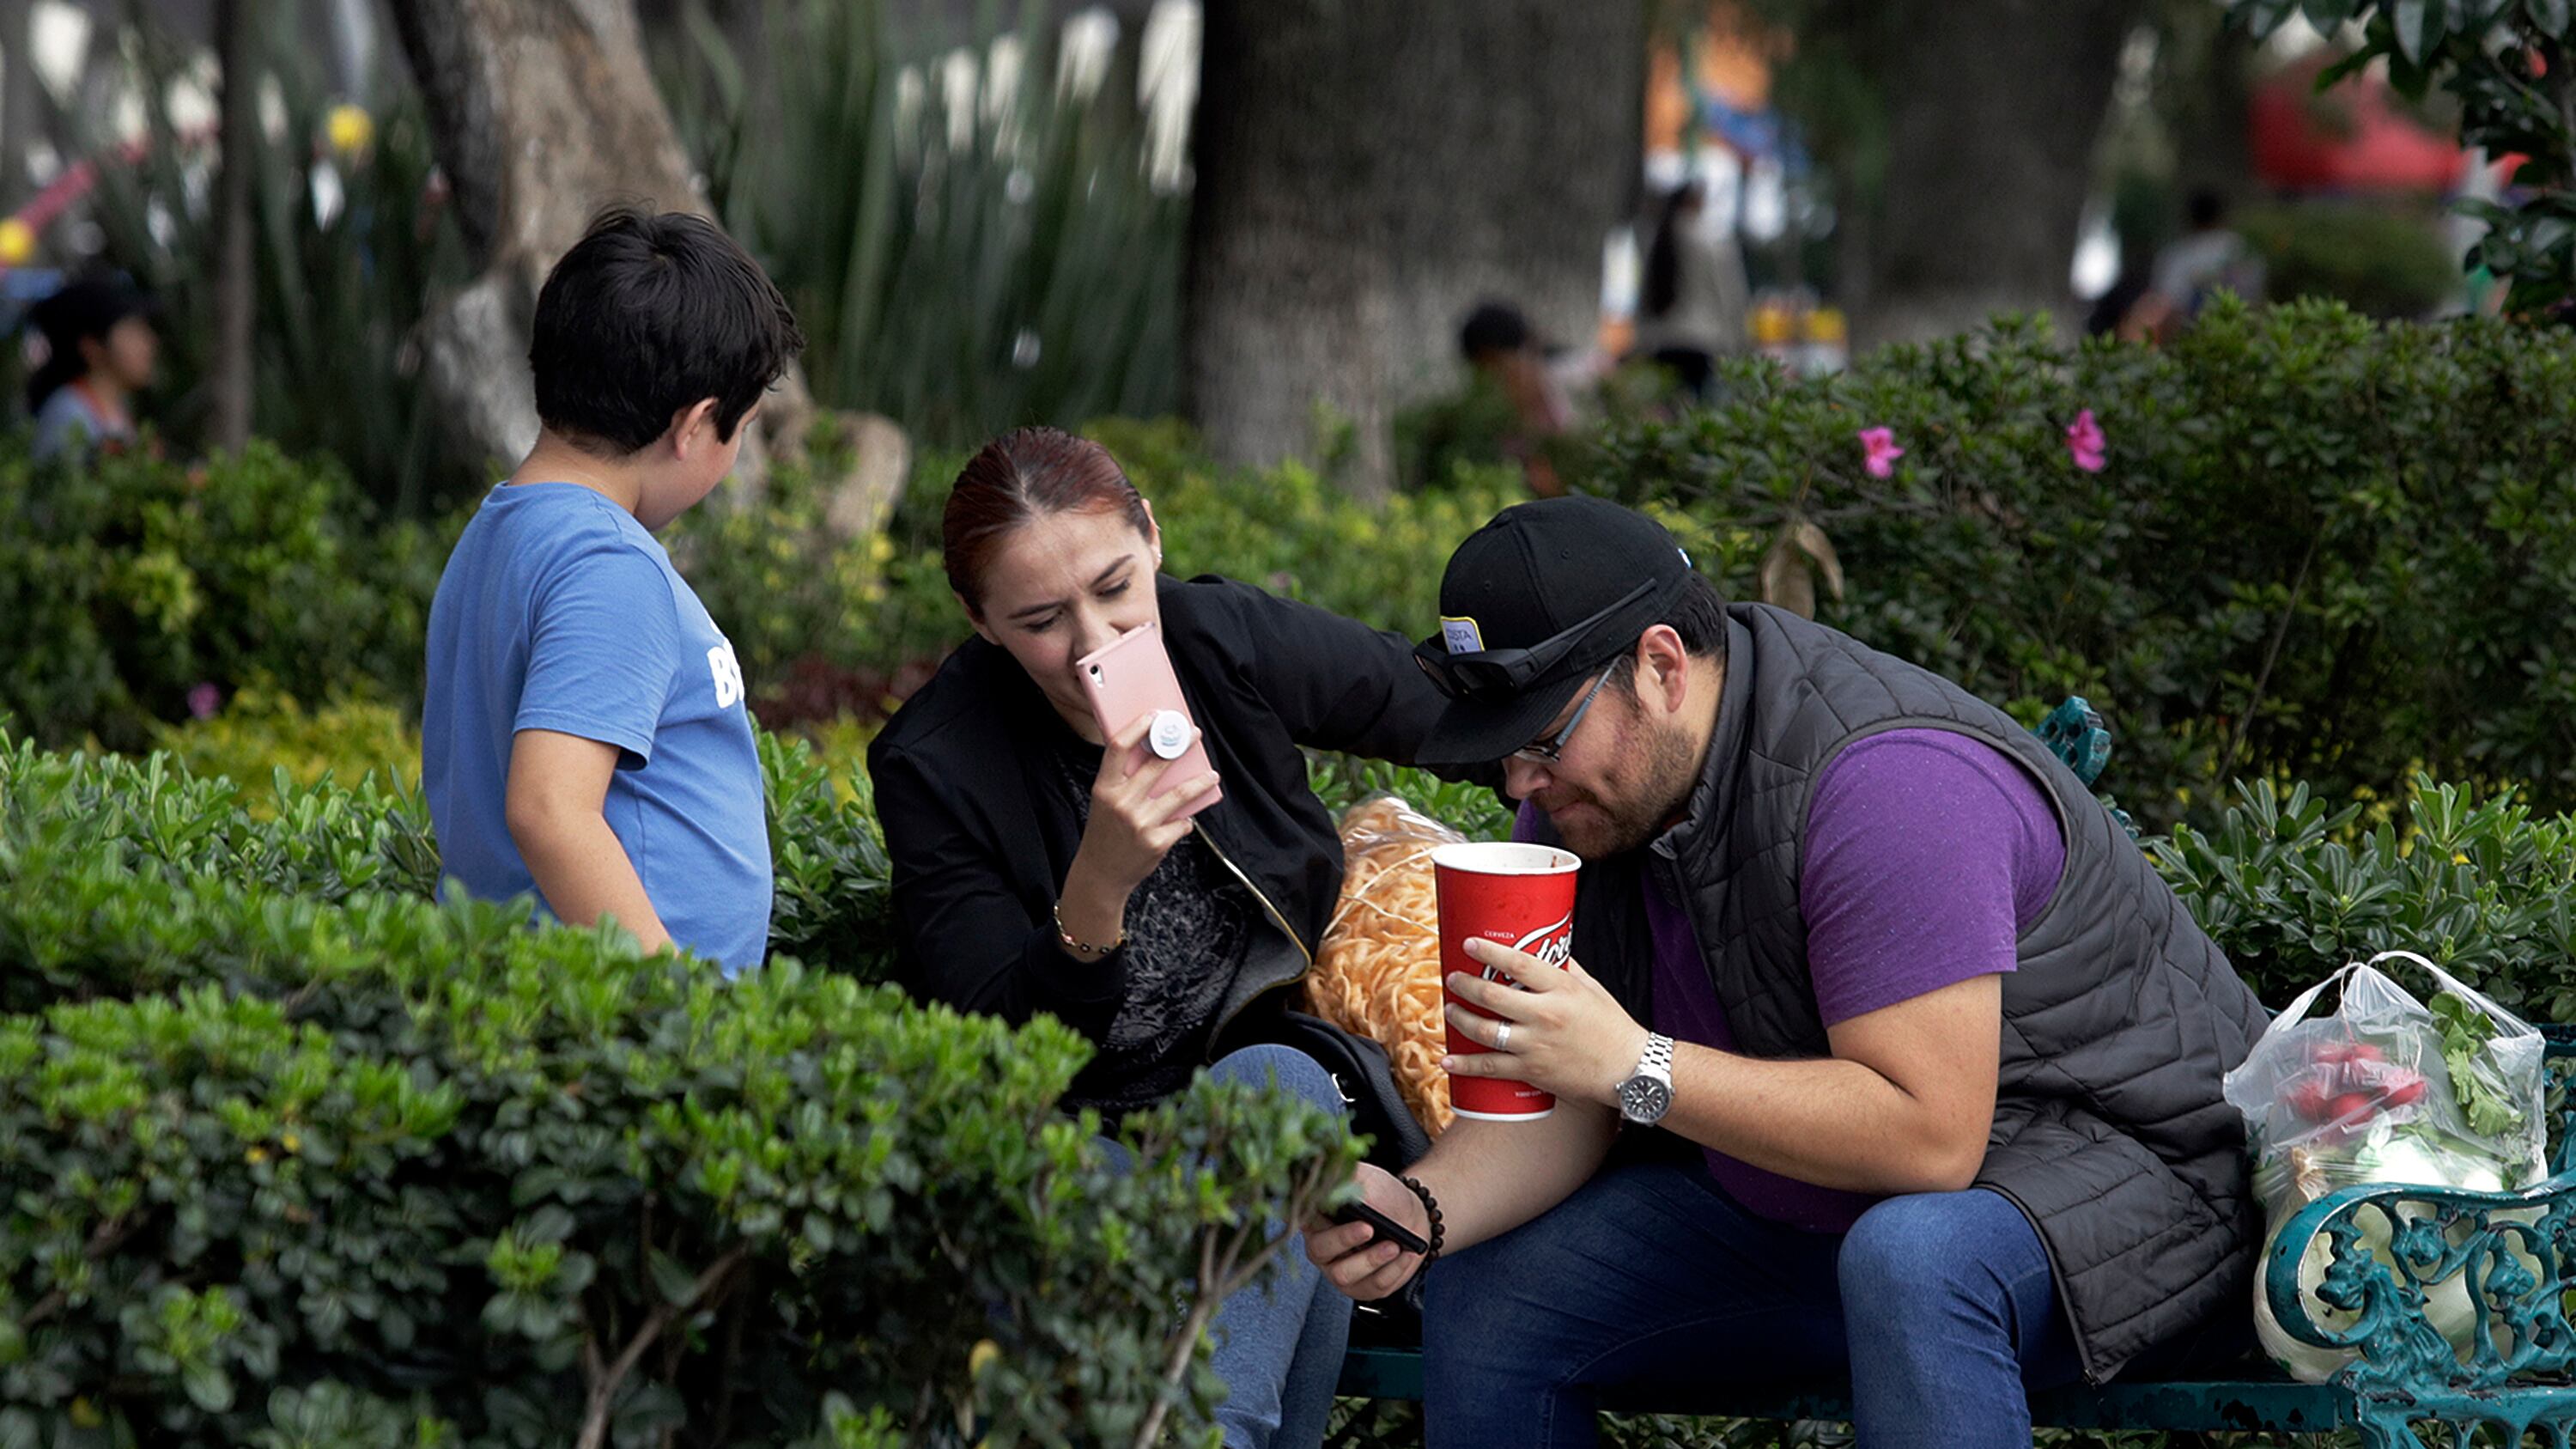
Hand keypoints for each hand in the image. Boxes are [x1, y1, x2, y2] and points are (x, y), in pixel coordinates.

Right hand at [1069, 712, 1221, 896]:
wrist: (1101, 874)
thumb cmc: (1105, 832)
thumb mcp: (1105, 802)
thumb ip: (1124, 781)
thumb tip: (1158, 755)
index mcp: (1104, 789)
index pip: (1119, 747)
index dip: (1138, 727)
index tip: (1156, 716)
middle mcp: (1122, 803)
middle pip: (1156, 764)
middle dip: (1180, 745)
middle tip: (1194, 735)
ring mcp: (1140, 823)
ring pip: (1180, 794)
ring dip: (1200, 782)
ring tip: (1212, 775)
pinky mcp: (1156, 842)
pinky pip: (1182, 823)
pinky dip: (1185, 820)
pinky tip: (1185, 819)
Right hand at [1304, 1164, 1429, 1301]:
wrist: (1410, 1214)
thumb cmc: (1382, 1194)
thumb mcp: (1365, 1177)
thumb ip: (1347, 1177)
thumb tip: (1334, 1177)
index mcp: (1315, 1218)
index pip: (1301, 1219)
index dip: (1314, 1217)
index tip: (1337, 1208)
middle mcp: (1321, 1247)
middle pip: (1319, 1250)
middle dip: (1344, 1240)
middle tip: (1369, 1227)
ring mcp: (1339, 1270)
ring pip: (1344, 1274)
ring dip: (1371, 1259)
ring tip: (1394, 1245)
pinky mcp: (1363, 1287)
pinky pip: (1374, 1285)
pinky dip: (1393, 1269)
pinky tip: (1405, 1254)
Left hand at [1444, 936, 1648, 1107]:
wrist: (1628, 1070)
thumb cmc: (1612, 1026)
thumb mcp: (1591, 988)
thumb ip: (1566, 969)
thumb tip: (1546, 947)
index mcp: (1561, 989)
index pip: (1518, 963)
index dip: (1489, 952)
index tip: (1469, 943)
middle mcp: (1545, 1015)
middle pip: (1492, 996)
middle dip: (1465, 985)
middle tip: (1453, 978)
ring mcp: (1536, 1045)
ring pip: (1484, 1030)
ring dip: (1460, 1018)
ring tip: (1450, 1010)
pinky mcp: (1532, 1071)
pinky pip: (1491, 1068)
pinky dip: (1465, 1065)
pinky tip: (1448, 1061)